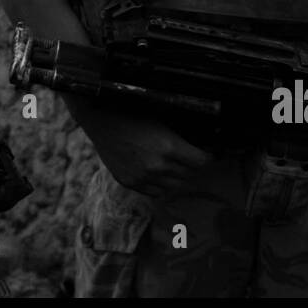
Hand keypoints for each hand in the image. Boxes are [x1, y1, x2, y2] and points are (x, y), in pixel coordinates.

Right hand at [76, 105, 212, 197]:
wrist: (101, 120)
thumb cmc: (132, 115)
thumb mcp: (162, 122)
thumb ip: (180, 139)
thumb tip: (199, 147)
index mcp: (169, 146)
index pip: (202, 162)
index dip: (206, 157)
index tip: (205, 154)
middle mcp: (158, 165)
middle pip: (189, 175)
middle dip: (191, 166)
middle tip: (188, 157)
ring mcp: (143, 177)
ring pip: (174, 186)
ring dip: (177, 176)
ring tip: (172, 164)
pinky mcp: (131, 183)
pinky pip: (156, 192)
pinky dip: (161, 184)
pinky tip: (158, 173)